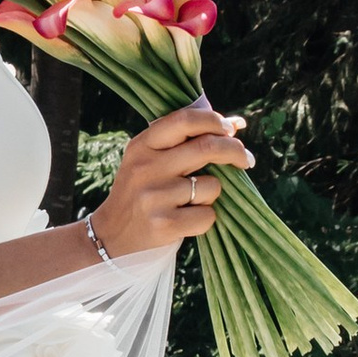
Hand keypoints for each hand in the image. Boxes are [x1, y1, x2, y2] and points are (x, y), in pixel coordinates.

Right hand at [88, 103, 250, 261]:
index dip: (215, 121)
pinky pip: (208, 215)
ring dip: (212, 193)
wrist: (111, 237)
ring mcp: (154, 196)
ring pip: (212, 186)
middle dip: (235, 151)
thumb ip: (189, 140)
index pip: (185, 120)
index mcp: (142, 145)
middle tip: (246, 160)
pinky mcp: (164, 224)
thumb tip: (238, 123)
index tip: (230, 130)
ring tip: (192, 202)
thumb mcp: (152, 160)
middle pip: (207, 147)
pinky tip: (187, 220)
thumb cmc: (142, 193)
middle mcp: (146, 167)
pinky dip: (206, 219)